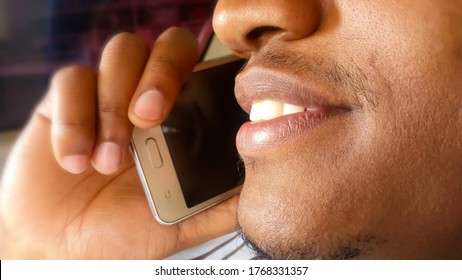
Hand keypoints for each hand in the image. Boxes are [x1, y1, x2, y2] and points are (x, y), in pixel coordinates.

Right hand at [0, 27, 238, 258]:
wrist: (64, 250)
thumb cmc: (125, 233)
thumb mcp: (183, 225)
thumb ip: (222, 205)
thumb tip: (264, 182)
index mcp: (182, 119)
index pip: (204, 68)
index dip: (205, 72)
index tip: (196, 110)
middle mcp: (147, 97)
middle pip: (168, 45)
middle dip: (161, 74)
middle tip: (147, 118)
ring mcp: (107, 95)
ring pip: (122, 52)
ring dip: (114, 104)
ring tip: (108, 162)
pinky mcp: (64, 102)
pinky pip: (70, 80)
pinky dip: (74, 119)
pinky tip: (75, 161)